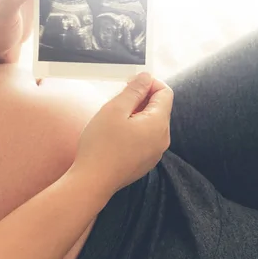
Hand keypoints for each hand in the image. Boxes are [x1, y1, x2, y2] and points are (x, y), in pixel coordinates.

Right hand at [72, 73, 173, 192]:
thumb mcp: (115, 109)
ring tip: (113, 119)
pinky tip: (114, 136)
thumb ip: (134, 90)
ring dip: (136, 115)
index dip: (148, 83)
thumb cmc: (101, 145)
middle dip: (141, 99)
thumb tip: (146, 77)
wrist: (92, 182)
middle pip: (159, 108)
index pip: (165, 92)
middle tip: (117, 100)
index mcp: (158, 124)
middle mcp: (162, 139)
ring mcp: (154, 154)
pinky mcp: (144, 163)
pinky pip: (145, 140)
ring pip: (151, 124)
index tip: (129, 83)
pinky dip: (134, 131)